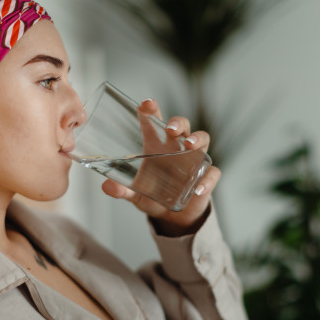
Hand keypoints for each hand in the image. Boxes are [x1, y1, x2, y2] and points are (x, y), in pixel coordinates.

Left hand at [101, 98, 220, 235]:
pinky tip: (198, 189)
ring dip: (198, 139)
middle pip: (183, 126)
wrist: (171, 216)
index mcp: (157, 145)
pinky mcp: (206, 177)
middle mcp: (178, 148)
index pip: (155, 121)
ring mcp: (194, 160)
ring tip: (191, 145)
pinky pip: (212, 173)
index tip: (146, 104)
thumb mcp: (135, 194)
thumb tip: (107, 187)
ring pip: (203, 139)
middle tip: (171, 129)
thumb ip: (122, 190)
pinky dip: (208, 179)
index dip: (152, 110)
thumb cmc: (153, 195)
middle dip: (178, 123)